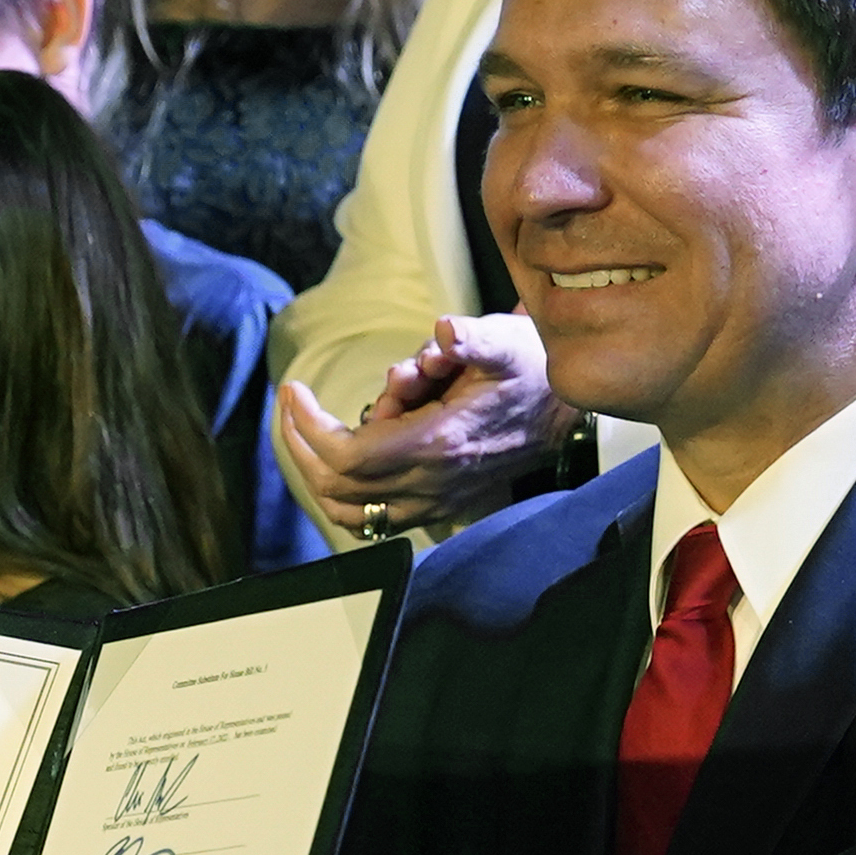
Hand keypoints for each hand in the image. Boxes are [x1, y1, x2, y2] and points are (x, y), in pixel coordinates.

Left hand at [277, 312, 566, 535]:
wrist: (565, 407)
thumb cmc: (528, 368)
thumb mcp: (505, 342)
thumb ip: (473, 339)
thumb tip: (445, 332)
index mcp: (440, 444)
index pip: (350, 455)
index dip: (309, 427)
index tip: (293, 390)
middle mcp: (433, 482)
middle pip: (338, 488)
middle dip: (301, 445)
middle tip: (290, 403)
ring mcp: (435, 500)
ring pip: (351, 513)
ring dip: (316, 474)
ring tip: (304, 427)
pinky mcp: (437, 505)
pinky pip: (374, 521)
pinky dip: (343, 497)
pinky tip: (337, 458)